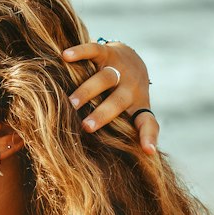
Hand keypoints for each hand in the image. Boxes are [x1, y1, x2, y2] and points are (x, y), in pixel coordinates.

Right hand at [61, 38, 157, 154]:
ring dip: (88, 90)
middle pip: (118, 101)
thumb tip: (118, 164)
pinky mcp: (108, 52)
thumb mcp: (130, 113)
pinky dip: (80, 52)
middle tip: (86, 127)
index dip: (149, 137)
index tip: (148, 151)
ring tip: (71, 102)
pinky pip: (94, 50)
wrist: (132, 58)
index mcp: (138, 106)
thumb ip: (124, 132)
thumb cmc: (125, 96)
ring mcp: (119, 68)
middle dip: (103, 114)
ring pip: (106, 78)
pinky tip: (65, 56)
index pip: (148, 122)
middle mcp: (131, 87)